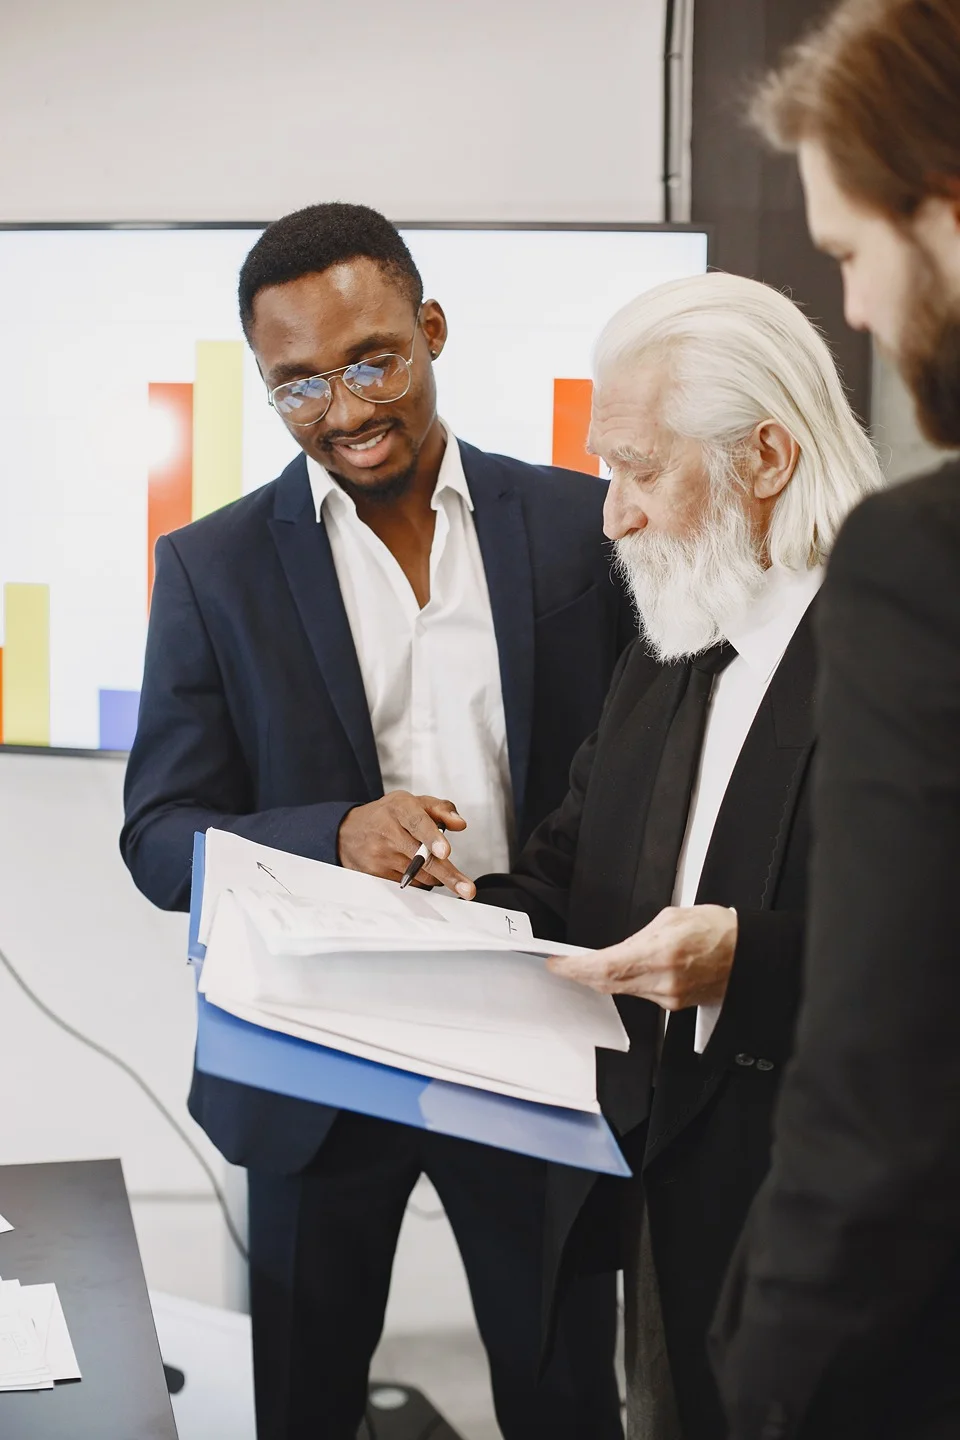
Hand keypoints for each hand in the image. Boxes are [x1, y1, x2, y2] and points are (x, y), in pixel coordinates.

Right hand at [337, 792, 476, 898]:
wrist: (349, 831)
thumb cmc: (388, 815)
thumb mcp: (413, 802)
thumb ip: (441, 809)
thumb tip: (460, 824)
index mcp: (400, 809)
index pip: (418, 823)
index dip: (432, 838)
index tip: (445, 852)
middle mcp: (388, 832)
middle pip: (422, 858)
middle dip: (447, 875)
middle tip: (467, 889)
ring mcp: (380, 856)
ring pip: (420, 874)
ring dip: (437, 876)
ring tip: (439, 867)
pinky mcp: (376, 874)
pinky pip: (409, 884)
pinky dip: (420, 879)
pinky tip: (415, 868)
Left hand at [547, 905, 736, 1009]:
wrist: (748, 954)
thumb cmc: (718, 931)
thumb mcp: (672, 918)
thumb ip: (640, 935)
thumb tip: (621, 947)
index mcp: (661, 953)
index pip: (604, 967)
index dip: (575, 969)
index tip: (558, 963)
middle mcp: (663, 981)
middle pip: (608, 984)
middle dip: (582, 976)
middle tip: (564, 966)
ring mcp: (669, 997)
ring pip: (622, 991)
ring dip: (602, 979)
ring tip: (588, 966)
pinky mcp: (675, 1005)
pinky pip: (640, 995)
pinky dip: (625, 983)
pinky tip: (621, 973)